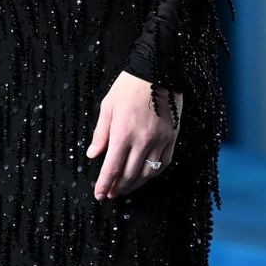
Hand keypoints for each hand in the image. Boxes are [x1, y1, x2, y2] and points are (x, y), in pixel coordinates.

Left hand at [85, 72, 182, 199]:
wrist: (159, 70)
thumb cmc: (130, 86)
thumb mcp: (108, 106)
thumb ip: (100, 134)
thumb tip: (92, 155)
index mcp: (122, 134)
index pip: (111, 169)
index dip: (104, 185)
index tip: (99, 194)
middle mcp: (142, 141)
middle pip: (128, 175)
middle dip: (117, 188)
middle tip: (110, 194)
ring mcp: (160, 141)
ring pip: (147, 173)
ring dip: (135, 185)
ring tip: (125, 189)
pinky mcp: (172, 138)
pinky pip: (164, 163)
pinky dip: (153, 174)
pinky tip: (145, 177)